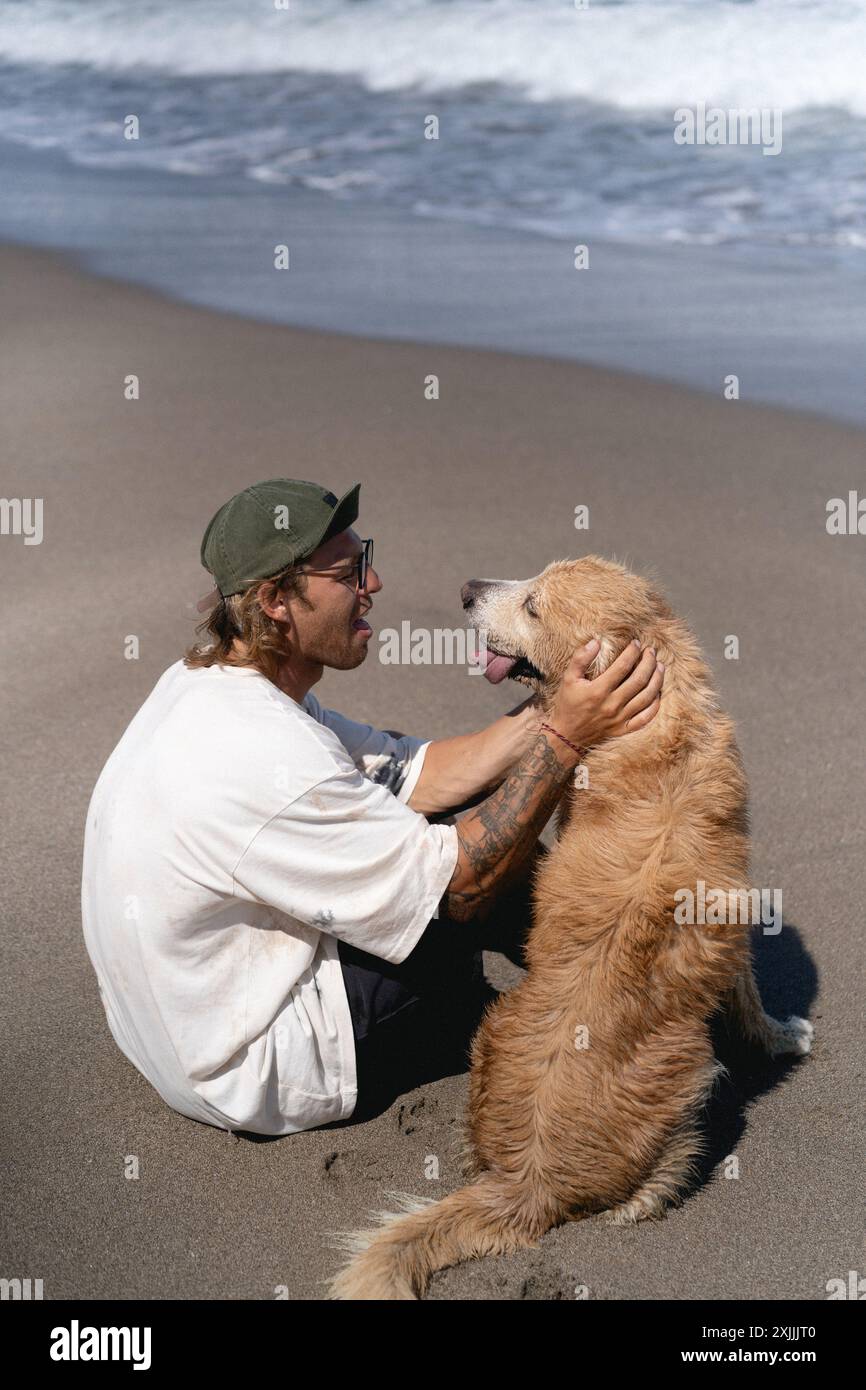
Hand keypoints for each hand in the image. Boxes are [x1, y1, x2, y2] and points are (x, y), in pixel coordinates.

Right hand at [547, 638, 663, 753]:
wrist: (566, 735)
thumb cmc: (567, 704)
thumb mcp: (568, 678)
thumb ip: (580, 659)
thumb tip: (596, 642)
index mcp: (598, 691)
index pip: (622, 666)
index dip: (632, 652)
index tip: (636, 643)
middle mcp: (611, 705)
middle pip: (639, 680)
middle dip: (648, 662)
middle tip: (651, 651)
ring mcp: (619, 719)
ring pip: (646, 697)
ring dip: (656, 680)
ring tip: (660, 667)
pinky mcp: (623, 729)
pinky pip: (646, 718)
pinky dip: (655, 705)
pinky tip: (657, 693)